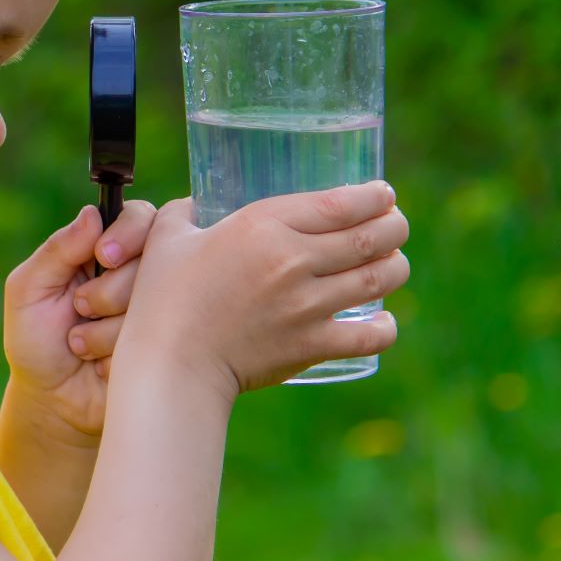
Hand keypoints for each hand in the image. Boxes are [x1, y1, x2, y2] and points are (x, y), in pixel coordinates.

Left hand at [1, 199, 158, 439]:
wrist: (53, 404)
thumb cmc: (36, 343)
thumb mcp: (28, 291)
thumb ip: (56, 251)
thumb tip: (92, 213)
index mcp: (107, 251)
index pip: (140, 217)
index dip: (128, 232)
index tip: (103, 256)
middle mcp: (139, 275)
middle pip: (157, 255)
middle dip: (110, 288)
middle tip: (80, 309)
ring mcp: (159, 311)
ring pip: (157, 300)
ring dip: (107, 328)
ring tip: (81, 345)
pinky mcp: (169, 347)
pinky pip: (158, 339)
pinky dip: (118, 353)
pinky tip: (100, 366)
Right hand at [118, 182, 408, 401]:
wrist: (171, 366)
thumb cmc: (163, 300)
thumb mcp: (167, 238)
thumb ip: (184, 213)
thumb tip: (194, 204)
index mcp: (262, 226)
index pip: (340, 203)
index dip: (374, 196)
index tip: (384, 195)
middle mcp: (293, 261)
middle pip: (371, 237)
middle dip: (395, 227)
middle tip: (396, 225)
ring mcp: (307, 306)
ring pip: (378, 280)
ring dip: (396, 268)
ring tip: (395, 263)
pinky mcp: (311, 345)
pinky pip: (369, 336)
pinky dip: (384, 328)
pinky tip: (382, 322)